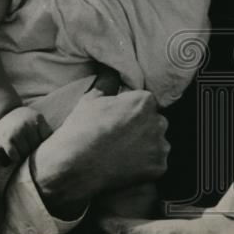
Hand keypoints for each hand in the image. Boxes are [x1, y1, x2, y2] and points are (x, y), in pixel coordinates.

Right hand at [0, 106, 51, 160]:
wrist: (3, 111)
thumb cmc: (24, 119)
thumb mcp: (36, 119)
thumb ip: (45, 130)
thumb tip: (56, 150)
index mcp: (38, 119)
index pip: (46, 139)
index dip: (43, 145)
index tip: (41, 147)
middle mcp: (28, 124)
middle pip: (36, 147)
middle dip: (33, 151)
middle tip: (29, 151)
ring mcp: (17, 131)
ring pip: (25, 153)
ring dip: (23, 156)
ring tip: (22, 152)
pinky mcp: (6, 138)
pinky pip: (14, 155)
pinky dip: (15, 158)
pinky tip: (15, 155)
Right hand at [30, 89, 168, 217]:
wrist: (74, 166)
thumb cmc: (81, 130)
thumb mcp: (91, 99)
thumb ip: (107, 81)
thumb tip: (110, 66)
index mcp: (144, 101)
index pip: (145, 103)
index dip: (130, 112)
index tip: (117, 121)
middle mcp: (158, 122)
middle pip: (155, 122)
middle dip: (142, 128)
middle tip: (119, 138)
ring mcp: (160, 146)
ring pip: (158, 143)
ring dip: (146, 147)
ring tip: (122, 153)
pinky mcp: (159, 167)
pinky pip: (156, 163)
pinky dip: (145, 165)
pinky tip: (126, 165)